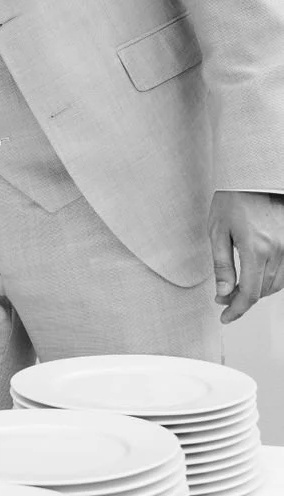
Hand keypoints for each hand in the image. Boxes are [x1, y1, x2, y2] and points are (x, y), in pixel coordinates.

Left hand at [208, 191, 283, 323]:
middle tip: (224, 297)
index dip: (236, 310)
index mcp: (255, 249)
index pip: (248, 293)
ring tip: (238, 286)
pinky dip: (270, 280)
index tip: (225, 317)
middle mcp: (277, 250)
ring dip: (257, 290)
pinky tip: (256, 275)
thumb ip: (221, 266)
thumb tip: (223, 293)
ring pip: (275, 285)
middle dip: (242, 299)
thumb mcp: (217, 232)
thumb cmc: (232, 200)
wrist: (253, 178)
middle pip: (262, 291)